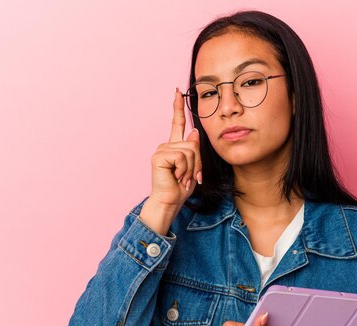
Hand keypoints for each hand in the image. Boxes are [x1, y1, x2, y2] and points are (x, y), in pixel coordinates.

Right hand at [139, 88, 202, 233]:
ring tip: (181, 178)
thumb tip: (194, 131)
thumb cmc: (181, 188)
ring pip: (189, 150)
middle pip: (193, 144)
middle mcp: (166, 145)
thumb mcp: (193, 167)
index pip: (177, 123)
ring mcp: (162, 149)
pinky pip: (182, 156)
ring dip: (191, 168)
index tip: (178, 91)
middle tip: (189, 177)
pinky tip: (176, 177)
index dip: (178, 107)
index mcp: (174, 146)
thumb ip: (194, 151)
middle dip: (197, 163)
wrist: (170, 202)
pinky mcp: (159, 155)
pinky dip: (184, 169)